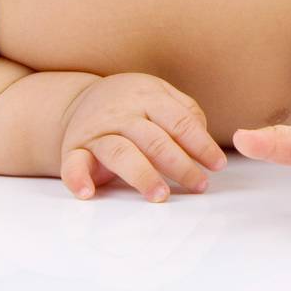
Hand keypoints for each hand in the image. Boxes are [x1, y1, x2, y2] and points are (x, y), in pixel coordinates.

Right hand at [60, 73, 228, 203]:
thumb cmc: (131, 104)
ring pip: (121, 152)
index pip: (179, 122)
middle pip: (154, 140)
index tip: (217, 165)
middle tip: (198, 185)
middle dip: (179, 164)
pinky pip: (73, 164)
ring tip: (160, 195)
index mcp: (147, 97)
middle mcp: (122, 114)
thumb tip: (204, 143)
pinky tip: (87, 192)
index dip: (201, 144)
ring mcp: (97, 132)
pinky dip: (77, 178)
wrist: (79, 100)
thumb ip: (185, 112)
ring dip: (141, 175)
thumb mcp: (159, 95)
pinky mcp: (74, 149)